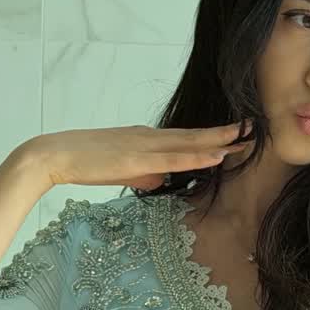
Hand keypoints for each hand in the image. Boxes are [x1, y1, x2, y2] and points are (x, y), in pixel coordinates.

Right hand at [31, 119, 253, 191]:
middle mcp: (150, 137)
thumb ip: (146, 173)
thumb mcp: (123, 170)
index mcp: (147, 138)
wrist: (55, 155)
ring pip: (190, 144)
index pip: (188, 138)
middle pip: (196, 137)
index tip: (239, 135)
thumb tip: (164, 180)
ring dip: (219, 142)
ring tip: (246, 139)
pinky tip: (217, 157)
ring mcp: (145, 146)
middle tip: (255, 130)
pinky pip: (174, 159)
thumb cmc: (85, 163)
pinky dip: (198, 158)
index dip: (215, 136)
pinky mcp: (136, 159)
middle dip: (226, 135)